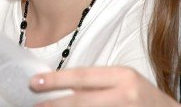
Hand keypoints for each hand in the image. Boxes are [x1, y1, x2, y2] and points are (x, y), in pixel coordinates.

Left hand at [29, 66, 180, 106]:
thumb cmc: (146, 100)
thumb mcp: (126, 84)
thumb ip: (99, 85)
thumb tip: (63, 88)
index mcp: (124, 77)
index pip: (83, 77)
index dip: (57, 80)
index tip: (35, 82)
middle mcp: (125, 94)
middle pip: (81, 101)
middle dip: (54, 103)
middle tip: (34, 104)